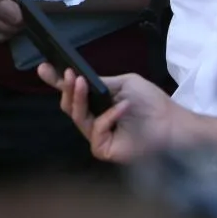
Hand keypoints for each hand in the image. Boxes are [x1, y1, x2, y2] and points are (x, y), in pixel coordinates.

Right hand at [37, 67, 178, 163]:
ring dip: (79, 98)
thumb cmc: (152, 103)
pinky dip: (107, 117)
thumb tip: (75, 73)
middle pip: (68, 106)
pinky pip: (96, 131)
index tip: (43, 68)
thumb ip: (99, 82)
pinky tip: (122, 107)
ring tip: (82, 82)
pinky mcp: (104, 149)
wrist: (173, 123)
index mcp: (97, 104)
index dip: (56, 82)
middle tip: (68, 74)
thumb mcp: (122, 83)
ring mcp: (98, 135)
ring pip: (77, 117)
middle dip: (66, 88)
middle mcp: (93, 120)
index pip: (72, 94)